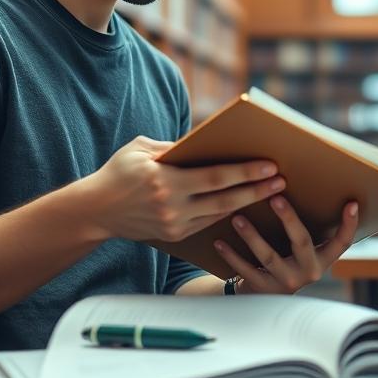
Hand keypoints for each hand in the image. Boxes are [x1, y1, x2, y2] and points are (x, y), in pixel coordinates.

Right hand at [80, 136, 287, 242]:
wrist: (95, 211)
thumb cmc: (118, 172)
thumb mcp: (141, 149)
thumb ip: (174, 147)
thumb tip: (206, 141)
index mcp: (164, 180)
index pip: (215, 177)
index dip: (245, 172)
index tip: (270, 165)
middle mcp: (172, 206)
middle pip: (224, 199)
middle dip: (256, 190)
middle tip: (282, 181)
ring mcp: (174, 224)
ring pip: (220, 214)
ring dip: (248, 202)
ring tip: (272, 192)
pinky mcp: (176, 235)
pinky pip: (209, 223)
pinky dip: (229, 213)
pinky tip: (247, 203)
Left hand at [212, 196, 359, 293]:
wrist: (265, 300)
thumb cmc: (285, 261)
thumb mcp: (300, 251)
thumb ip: (303, 229)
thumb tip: (290, 188)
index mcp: (321, 259)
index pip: (342, 242)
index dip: (349, 224)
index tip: (351, 203)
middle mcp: (308, 272)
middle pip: (301, 242)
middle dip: (289, 218)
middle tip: (275, 197)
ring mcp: (286, 282)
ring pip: (268, 256)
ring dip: (251, 235)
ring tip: (237, 217)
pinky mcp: (264, 290)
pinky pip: (246, 270)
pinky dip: (231, 255)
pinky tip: (219, 241)